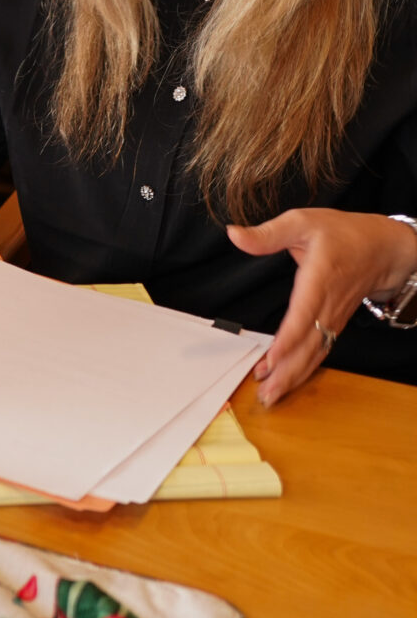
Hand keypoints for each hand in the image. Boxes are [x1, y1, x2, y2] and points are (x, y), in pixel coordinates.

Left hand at [228, 207, 415, 403]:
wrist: (382, 249)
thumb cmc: (342, 234)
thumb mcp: (303, 221)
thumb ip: (268, 233)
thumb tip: (235, 235)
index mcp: (319, 278)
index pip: (303, 314)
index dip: (288, 338)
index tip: (272, 358)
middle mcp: (328, 305)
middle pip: (308, 344)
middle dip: (287, 371)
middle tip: (265, 393)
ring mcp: (333, 318)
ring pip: (314, 353)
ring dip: (293, 376)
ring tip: (271, 395)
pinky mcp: (334, 324)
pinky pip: (319, 351)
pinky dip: (304, 369)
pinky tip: (287, 380)